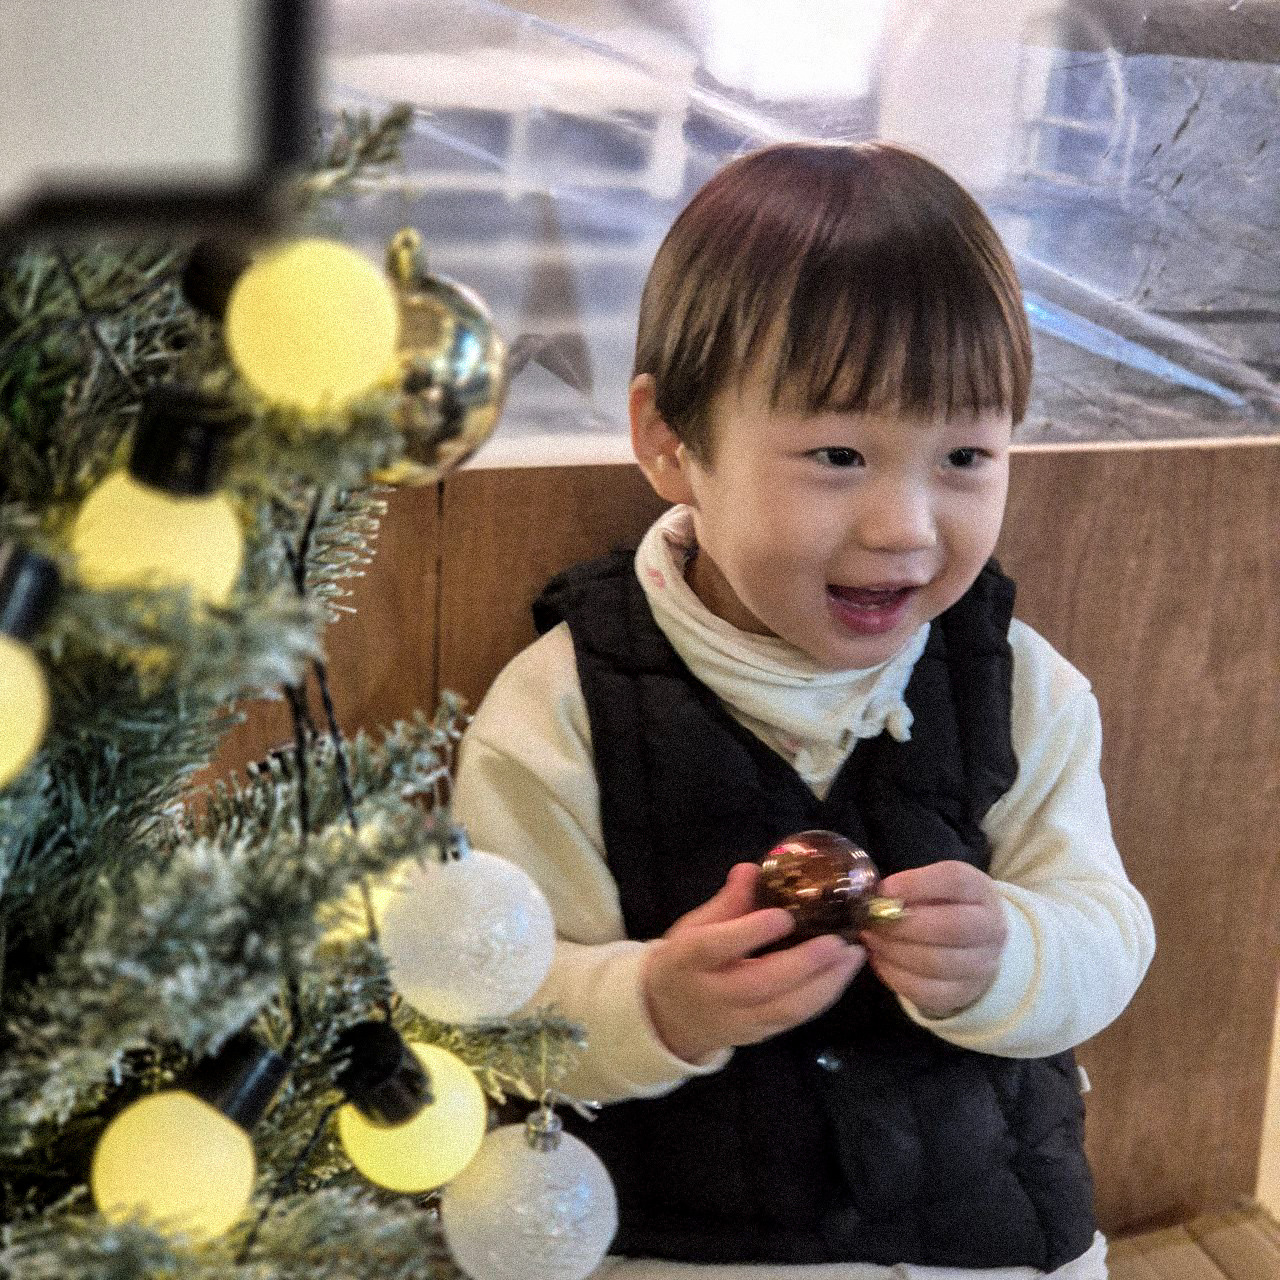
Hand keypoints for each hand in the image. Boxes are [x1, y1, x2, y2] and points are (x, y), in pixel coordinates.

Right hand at [643, 862, 865, 1063]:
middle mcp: (712, 994)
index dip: (749, 933)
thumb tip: (753, 869)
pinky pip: (793, 1019)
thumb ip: (726, 902)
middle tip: (838, 940)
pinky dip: (822, 996)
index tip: (784, 916)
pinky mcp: (758, 1035)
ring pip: (784, 1009)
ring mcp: (737, 1021)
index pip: (715, 947)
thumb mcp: (693, 926)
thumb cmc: (686, 961)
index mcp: (687, 960)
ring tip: (853, 954)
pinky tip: (842, 973)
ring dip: (825, 983)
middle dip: (804, 963)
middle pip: (759, 984)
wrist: (669, 1018)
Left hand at [860, 861, 1007, 1018]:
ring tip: (871, 939)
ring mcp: (982, 966)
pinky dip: (896, 976)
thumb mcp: (935, 886)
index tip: (884, 890)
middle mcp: (990, 928)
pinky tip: (880, 960)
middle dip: (902, 924)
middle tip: (872, 921)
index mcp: (980, 890)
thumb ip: (911, 887)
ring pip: (936, 963)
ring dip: (894, 951)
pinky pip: (927, 992)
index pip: (955, 880)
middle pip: (950, 926)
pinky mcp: (964, 994)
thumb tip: (879, 897)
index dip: (916, 884)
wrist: (976, 944)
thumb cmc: (946, 906)